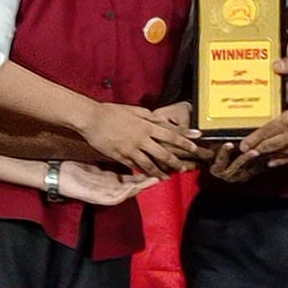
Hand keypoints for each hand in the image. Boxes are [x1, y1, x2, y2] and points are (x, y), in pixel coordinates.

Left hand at [51, 162, 156, 206]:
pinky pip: (116, 196)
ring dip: (142, 186)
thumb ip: (113, 155)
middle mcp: (113, 186)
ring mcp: (107, 193)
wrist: (58, 176)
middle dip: (152, 176)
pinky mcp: (99, 198)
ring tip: (156, 180)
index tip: (160, 156)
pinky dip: (126, 192)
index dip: (149, 165)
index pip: (136, 171)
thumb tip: (123, 141)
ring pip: (129, 191)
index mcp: (114, 177)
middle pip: (137, 182)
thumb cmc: (76, 168)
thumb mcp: (97, 160)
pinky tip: (134, 187)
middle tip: (165, 169)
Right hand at [77, 100, 200, 176]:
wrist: (92, 119)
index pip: (171, 134)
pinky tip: (150, 176)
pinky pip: (136, 166)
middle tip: (187, 167)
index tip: (195, 144)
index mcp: (146, 125)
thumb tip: (162, 120)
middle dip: (177, 161)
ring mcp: (132, 149)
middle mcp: (142, 138)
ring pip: (151, 163)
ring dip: (162, 171)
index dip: (184, 140)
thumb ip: (150, 117)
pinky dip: (144, 172)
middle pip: (164, 152)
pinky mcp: (122, 156)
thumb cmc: (113, 112)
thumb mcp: (135, 110)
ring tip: (169, 177)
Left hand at [216, 96, 287, 178]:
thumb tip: (279, 114)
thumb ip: (287, 109)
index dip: (253, 140)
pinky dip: (282, 160)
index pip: (266, 132)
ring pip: (279, 155)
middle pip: (269, 146)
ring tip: (258, 158)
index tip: (244, 144)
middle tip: (246, 153)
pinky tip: (275, 161)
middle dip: (256, 150)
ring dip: (267, 156)